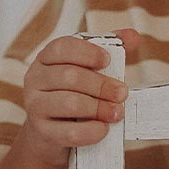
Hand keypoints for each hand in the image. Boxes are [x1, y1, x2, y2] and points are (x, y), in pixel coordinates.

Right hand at [21, 28, 140, 165]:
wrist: (53, 129)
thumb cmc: (76, 92)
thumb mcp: (90, 68)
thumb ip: (111, 49)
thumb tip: (133, 35)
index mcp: (47, 58)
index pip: (62, 47)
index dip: (87, 52)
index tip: (107, 61)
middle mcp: (36, 78)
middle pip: (69, 76)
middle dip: (101, 85)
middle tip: (123, 93)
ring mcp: (35, 105)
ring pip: (69, 103)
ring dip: (99, 108)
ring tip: (117, 112)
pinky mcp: (42, 131)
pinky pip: (68, 132)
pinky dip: (91, 131)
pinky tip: (104, 129)